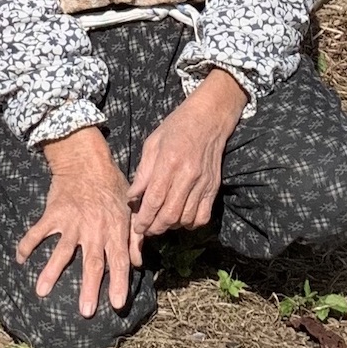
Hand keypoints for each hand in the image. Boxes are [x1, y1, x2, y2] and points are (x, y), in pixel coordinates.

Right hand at [17, 126, 135, 316]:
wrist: (86, 161)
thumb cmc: (112, 186)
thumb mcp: (130, 209)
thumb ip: (135, 237)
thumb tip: (138, 263)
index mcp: (114, 229)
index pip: (120, 260)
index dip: (119, 282)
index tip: (116, 304)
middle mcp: (94, 229)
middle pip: (92, 263)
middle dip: (89, 287)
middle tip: (85, 311)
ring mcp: (72, 222)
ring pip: (62, 251)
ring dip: (51, 272)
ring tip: (41, 292)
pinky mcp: (54, 214)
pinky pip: (39, 231)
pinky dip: (27, 244)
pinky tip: (19, 259)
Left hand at [127, 69, 243, 253]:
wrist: (209, 118)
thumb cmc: (177, 127)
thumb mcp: (153, 143)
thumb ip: (142, 172)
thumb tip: (132, 197)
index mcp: (169, 162)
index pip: (155, 199)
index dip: (144, 218)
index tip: (137, 227)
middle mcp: (187, 175)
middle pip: (170, 214)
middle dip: (155, 227)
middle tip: (147, 229)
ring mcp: (203, 182)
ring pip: (186, 218)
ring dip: (171, 226)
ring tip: (162, 222)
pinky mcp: (213, 187)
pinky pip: (203, 216)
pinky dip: (191, 223)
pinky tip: (181, 217)